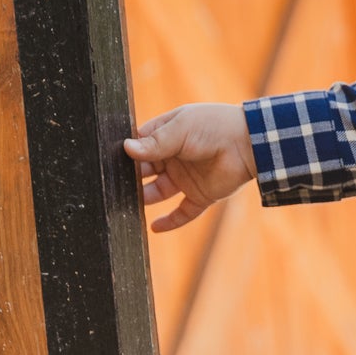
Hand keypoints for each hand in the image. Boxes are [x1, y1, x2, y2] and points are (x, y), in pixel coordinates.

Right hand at [124, 103, 255, 232]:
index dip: (125, 154)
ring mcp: (186, 178)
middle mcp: (173, 158)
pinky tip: (154, 227)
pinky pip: (182, 213)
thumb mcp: (181, 129)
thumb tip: (126, 149)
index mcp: (167, 136)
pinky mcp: (201, 196)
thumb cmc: (214, 127)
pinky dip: (169, 222)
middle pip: (143, 172)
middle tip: (111, 187)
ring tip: (124, 206)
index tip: (107, 163)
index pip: (139, 146)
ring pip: (158, 193)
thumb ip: (155, 142)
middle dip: (129, 179)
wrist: (248, 143)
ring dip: (144, 200)